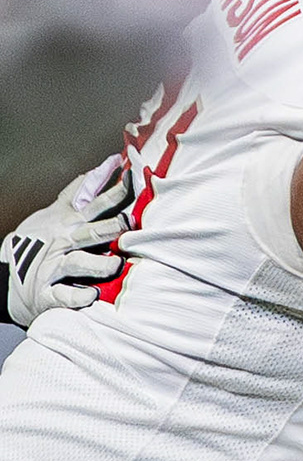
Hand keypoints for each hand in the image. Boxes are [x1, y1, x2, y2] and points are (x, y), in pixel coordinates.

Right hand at [2, 161, 131, 329]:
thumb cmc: (43, 241)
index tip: (133, 179)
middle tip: (130, 224)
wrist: (8, 272)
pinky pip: (62, 295)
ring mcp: (54, 267)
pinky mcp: (47, 292)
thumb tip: (109, 164)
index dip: (115, 192)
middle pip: (91, 233)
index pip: (96, 205)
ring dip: (97, 264)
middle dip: (111, 228)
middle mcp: (64, 243)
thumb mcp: (58, 212)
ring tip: (115, 264)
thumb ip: (82, 191)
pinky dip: (76, 297)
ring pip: (77, 263)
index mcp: (70, 224)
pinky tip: (91, 296)